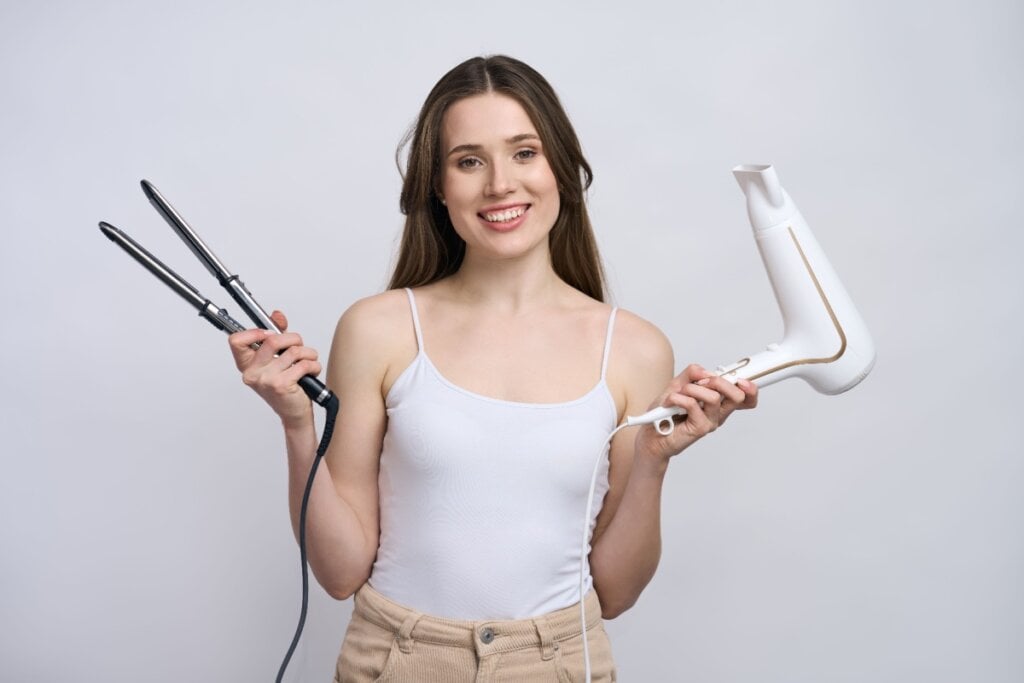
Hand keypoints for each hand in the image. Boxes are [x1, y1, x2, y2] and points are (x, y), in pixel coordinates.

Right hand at [227, 310, 322, 426]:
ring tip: (309, 361)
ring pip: (293, 351)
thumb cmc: (286, 386)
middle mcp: (252, 373)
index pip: (236, 341)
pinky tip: (311, 372)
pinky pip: (303, 363)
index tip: (269, 333)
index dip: (253, 332)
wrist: (294, 413)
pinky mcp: (281, 385)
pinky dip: (313, 365)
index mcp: (247, 365)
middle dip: (293, 339)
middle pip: (272, 339)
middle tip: (299, 347)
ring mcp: (266, 380)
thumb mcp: (278, 360)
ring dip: (308, 353)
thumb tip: (277, 315)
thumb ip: (277, 336)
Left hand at [636, 364, 757, 461]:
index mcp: (718, 403)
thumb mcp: (678, 386)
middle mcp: (718, 413)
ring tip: (679, 394)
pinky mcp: (699, 428)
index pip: (745, 398)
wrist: (651, 435)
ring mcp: (710, 421)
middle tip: (703, 382)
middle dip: (719, 381)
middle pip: (737, 396)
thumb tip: (703, 371)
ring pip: (714, 397)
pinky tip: (670, 402)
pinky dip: (677, 398)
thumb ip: (691, 375)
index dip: (750, 389)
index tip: (743, 380)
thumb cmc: (666, 413)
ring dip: (692, 389)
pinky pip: (693, 404)